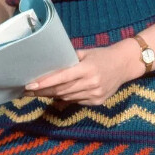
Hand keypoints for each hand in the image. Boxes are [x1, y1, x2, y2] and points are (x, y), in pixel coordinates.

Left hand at [25, 41, 140, 105]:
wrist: (125, 65)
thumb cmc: (102, 55)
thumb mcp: (85, 53)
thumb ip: (69, 60)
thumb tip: (49, 66)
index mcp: (87, 69)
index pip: (62, 78)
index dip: (45, 82)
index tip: (31, 84)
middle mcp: (91, 83)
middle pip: (61, 90)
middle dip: (43, 91)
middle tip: (29, 90)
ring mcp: (95, 94)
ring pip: (67, 97)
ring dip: (52, 95)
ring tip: (39, 92)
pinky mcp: (97, 102)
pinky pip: (76, 101)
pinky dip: (66, 98)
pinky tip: (58, 94)